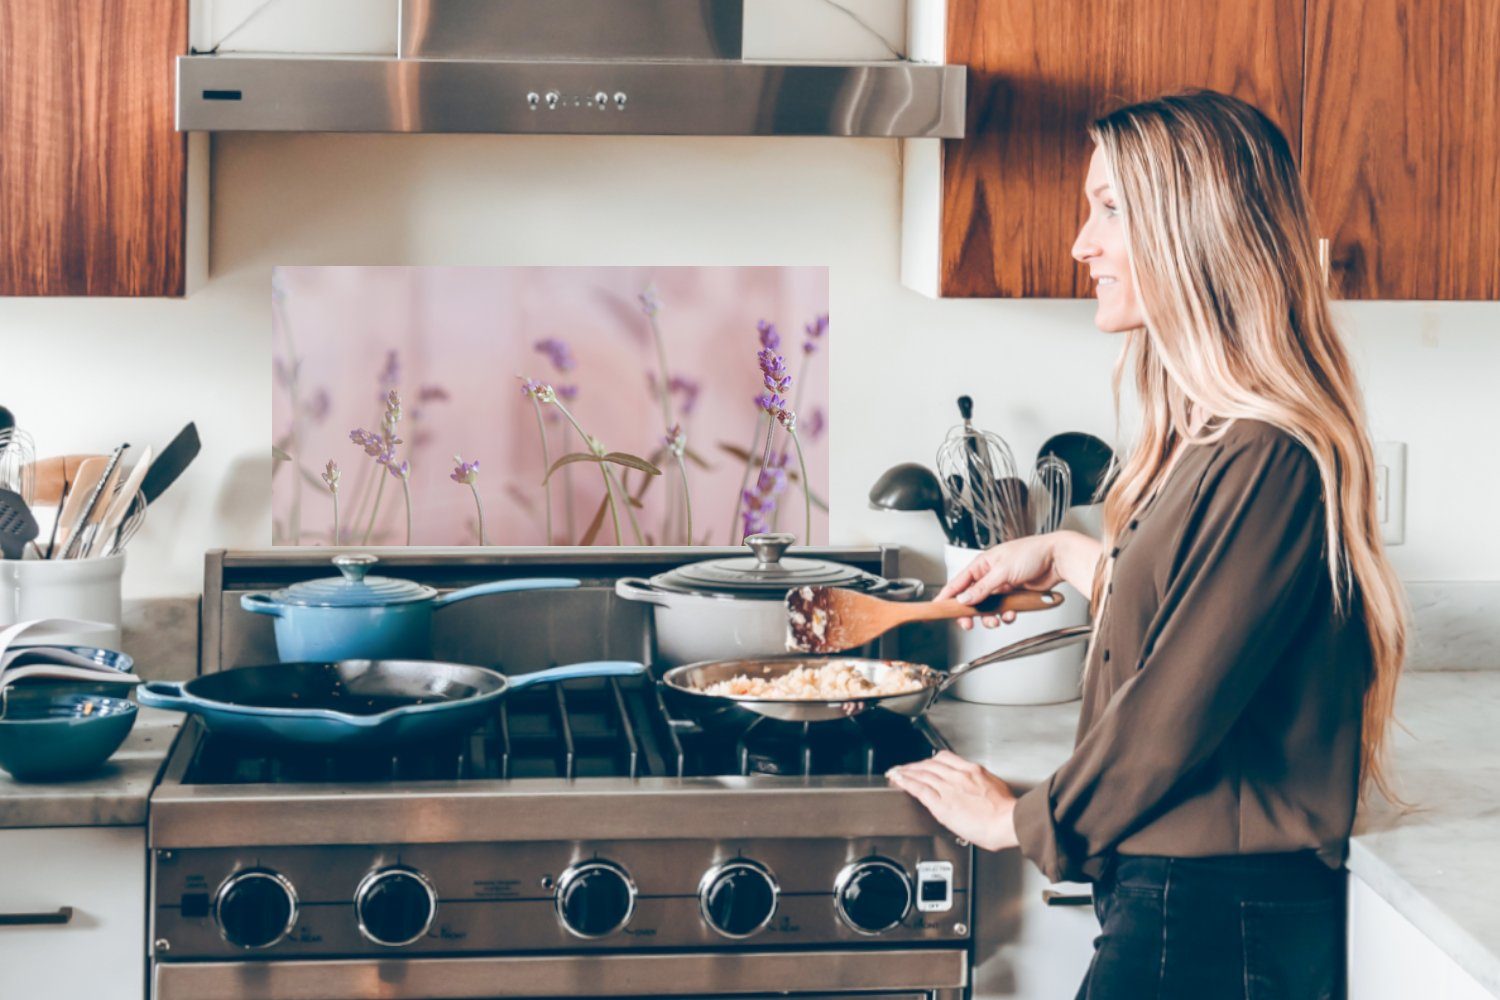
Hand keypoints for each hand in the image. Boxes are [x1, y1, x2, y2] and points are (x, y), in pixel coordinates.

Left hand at [887, 751, 1019, 851]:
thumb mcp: (995, 787)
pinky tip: (899, 781)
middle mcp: (958, 776)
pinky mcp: (942, 804)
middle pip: (930, 764)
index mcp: (972, 771)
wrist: (1007, 822)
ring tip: (896, 773)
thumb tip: (976, 789)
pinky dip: (906, 783)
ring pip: (922, 774)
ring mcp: (949, 788)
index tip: (924, 763)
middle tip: (905, 768)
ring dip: (906, 772)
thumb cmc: (1006, 811)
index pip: (944, 758)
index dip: (930, 760)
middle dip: (915, 766)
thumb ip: (980, 784)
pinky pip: (919, 789)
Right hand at [937, 534, 1062, 630]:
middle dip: (970, 613)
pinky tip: (1012, 614)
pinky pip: (1003, 610)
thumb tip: (965, 599)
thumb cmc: (1032, 553)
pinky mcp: (1014, 595)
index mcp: (982, 564)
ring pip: (987, 608)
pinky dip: (1006, 615)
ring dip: (990, 617)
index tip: (937, 607)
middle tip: (968, 623)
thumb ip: (983, 588)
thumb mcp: (1003, 571)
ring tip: (996, 620)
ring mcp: (1002, 586)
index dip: (947, 596)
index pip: (958, 582)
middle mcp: (990, 575)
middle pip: (971, 599)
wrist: (1057, 559)